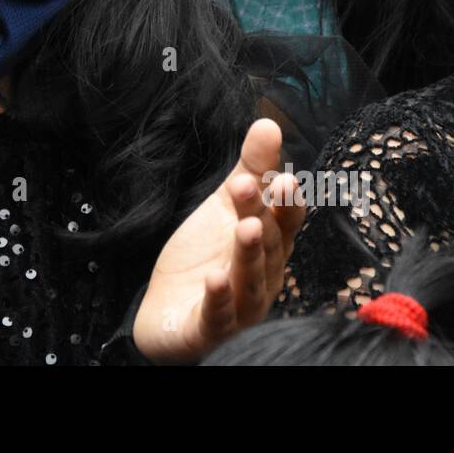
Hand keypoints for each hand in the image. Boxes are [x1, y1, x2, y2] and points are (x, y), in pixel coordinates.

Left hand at [132, 118, 304, 363]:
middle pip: (268, 245)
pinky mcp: (211, 330)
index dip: (285, 201)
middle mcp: (262, 277)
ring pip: (250, 280)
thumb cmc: (205, 256)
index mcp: (269, 246)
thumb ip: (250, 168)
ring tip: (244, 227)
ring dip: (249, 254)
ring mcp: (241, 307)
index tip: (281, 174)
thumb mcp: (226, 206)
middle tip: (251, 187)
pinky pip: (219, 317)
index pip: (284, 221)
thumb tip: (268, 122)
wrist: (168, 311)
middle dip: (263, 216)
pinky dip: (219, 299)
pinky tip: (214, 280)